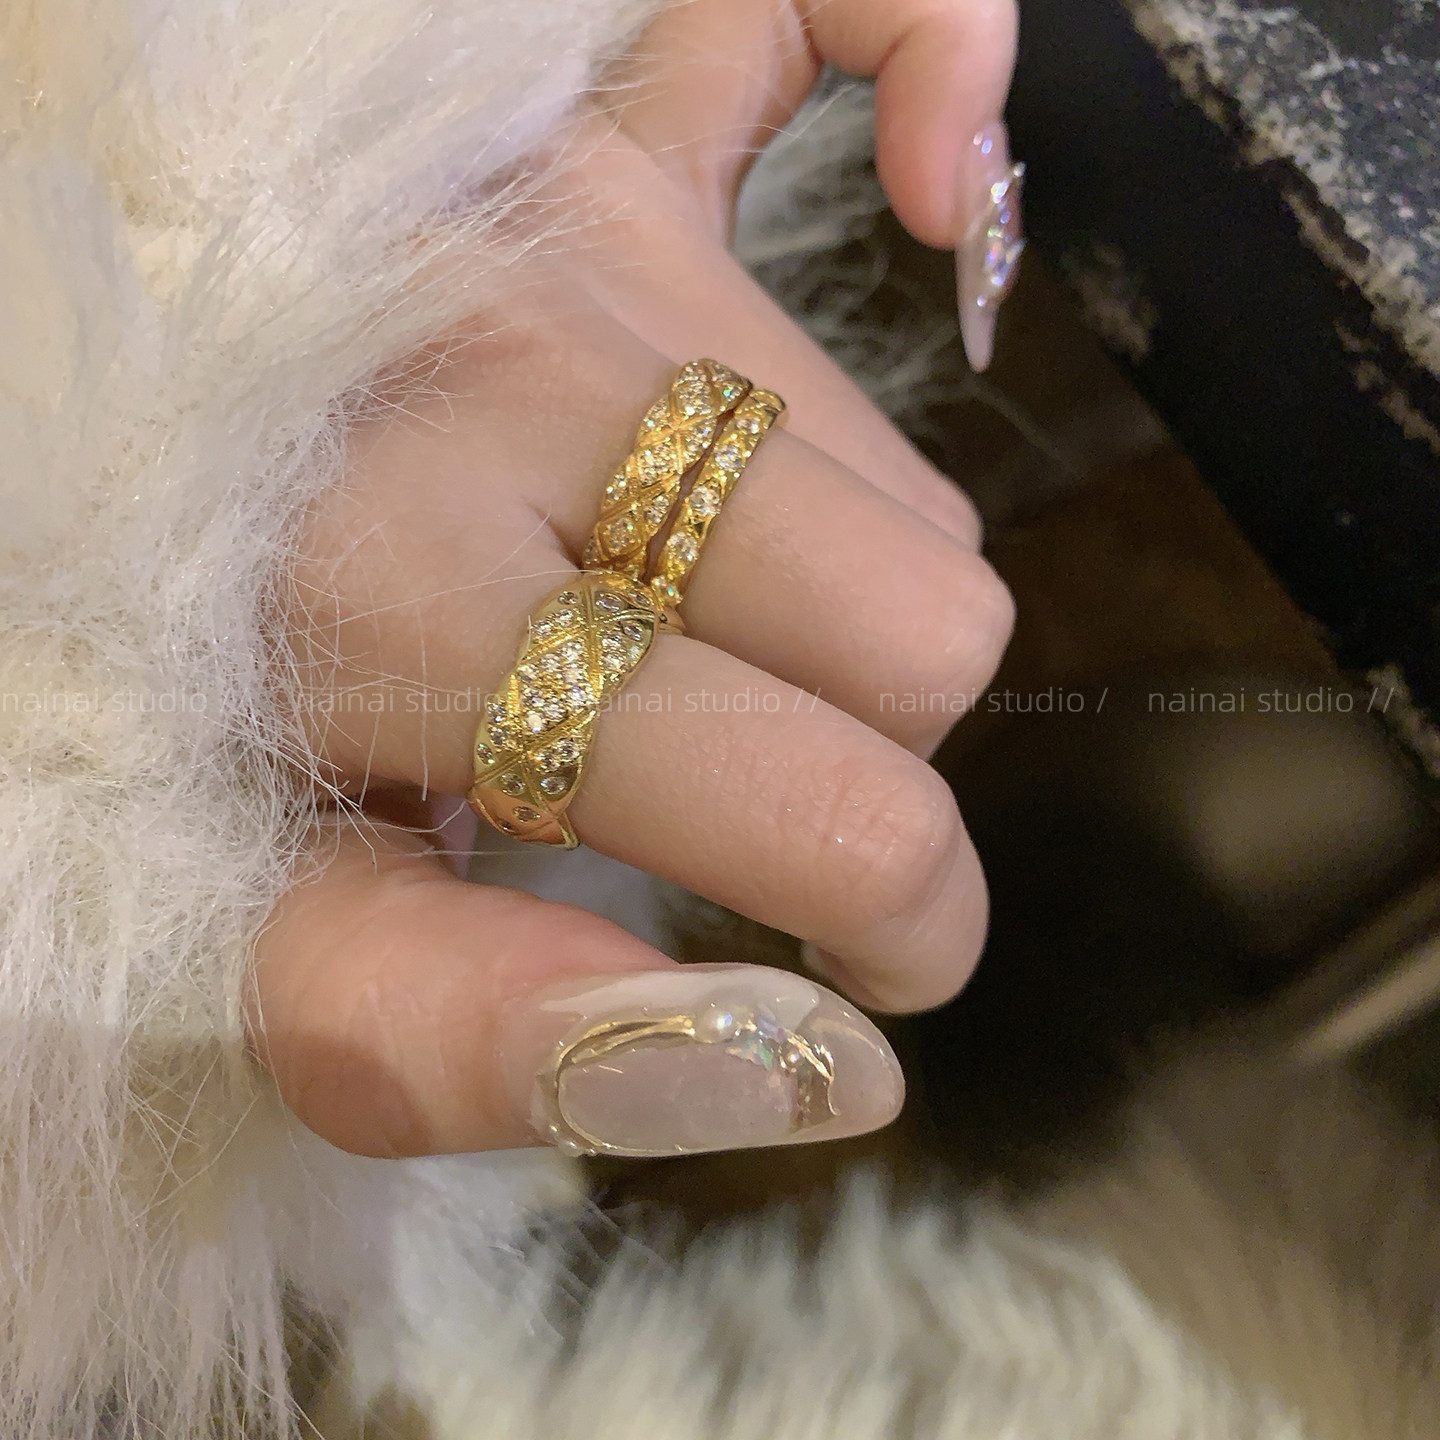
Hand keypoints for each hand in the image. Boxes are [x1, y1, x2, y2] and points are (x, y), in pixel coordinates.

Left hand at [250, 0, 1017, 1161]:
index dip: (898, 915)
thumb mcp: (262, 951)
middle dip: (864, 739)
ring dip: (827, 579)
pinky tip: (936, 193)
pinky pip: (833, 6)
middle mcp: (499, 384)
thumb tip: (823, 1070)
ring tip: (670, 596)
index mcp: (406, 616)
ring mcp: (556, 226)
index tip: (864, 948)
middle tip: (729, 753)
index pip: (842, 804)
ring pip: (908, 469)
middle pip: (929, 624)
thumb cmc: (166, 730)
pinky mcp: (582, 124)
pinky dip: (931, 73)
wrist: (76, 508)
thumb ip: (493, 1039)